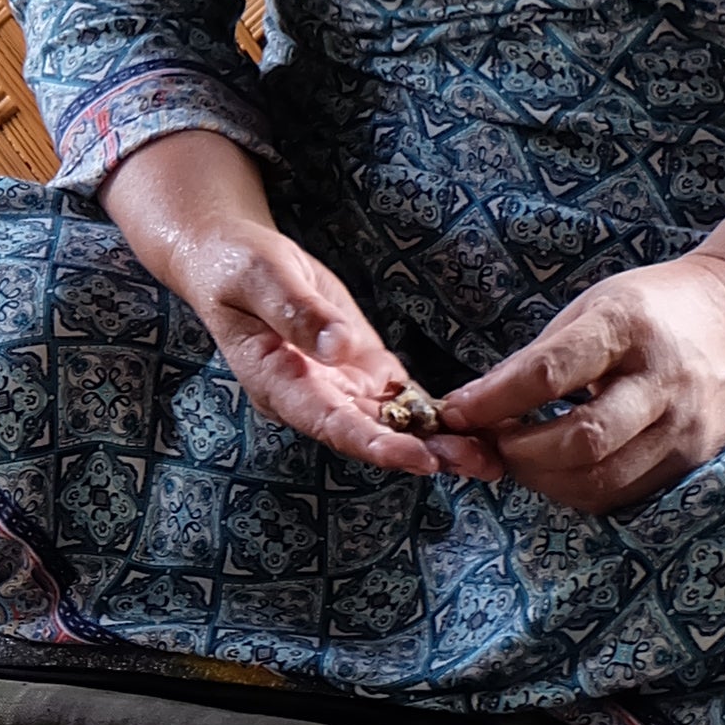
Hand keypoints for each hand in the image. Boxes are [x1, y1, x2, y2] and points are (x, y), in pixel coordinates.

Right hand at [98, 131, 459, 477]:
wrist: (233, 260)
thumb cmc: (235, 267)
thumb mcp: (259, 278)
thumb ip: (296, 313)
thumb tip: (338, 346)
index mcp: (279, 383)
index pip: (331, 423)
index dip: (376, 444)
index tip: (419, 458)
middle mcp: (313, 397)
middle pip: (371, 435)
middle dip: (424, 453)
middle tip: (479, 463)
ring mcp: (340, 386)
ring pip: (394, 424)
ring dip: (440, 442)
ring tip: (492, 455)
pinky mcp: (362, 368)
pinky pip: (403, 399)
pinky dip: (438, 415)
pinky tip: (478, 427)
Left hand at [433, 251, 724, 511]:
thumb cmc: (652, 309)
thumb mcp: (593, 308)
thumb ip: (535, 358)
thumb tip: (468, 406)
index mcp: (629, 327)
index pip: (551, 373)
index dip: (495, 400)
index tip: (455, 411)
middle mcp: (663, 381)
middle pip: (583, 440)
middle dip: (521, 451)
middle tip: (492, 441)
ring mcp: (685, 427)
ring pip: (602, 478)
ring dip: (544, 479)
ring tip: (520, 457)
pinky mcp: (692, 460)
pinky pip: (624, 493)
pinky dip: (578, 490)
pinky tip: (559, 471)